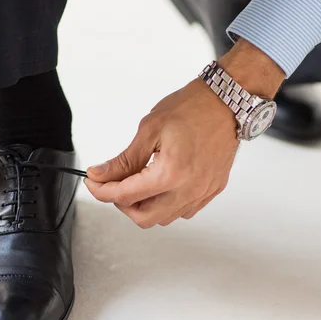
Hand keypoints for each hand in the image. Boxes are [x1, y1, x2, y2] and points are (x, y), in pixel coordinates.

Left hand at [85, 40, 284, 226]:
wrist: (227, 101)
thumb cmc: (192, 108)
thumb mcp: (148, 130)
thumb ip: (124, 160)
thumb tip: (100, 174)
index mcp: (170, 174)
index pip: (125, 196)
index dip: (101, 191)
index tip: (93, 183)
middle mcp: (188, 189)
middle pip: (143, 218)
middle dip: (122, 204)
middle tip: (113, 185)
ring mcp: (202, 192)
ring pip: (163, 218)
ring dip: (144, 206)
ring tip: (136, 183)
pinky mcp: (212, 190)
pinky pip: (183, 211)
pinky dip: (165, 204)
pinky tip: (160, 186)